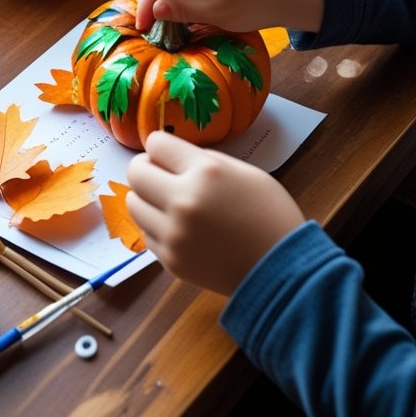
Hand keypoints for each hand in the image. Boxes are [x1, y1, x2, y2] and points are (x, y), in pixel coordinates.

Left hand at [127, 131, 305, 295]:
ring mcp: (174, 234)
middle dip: (147, 168)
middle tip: (163, 175)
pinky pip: (146, 233)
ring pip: (133, 203)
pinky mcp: (170, 261)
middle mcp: (183, 201)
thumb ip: (204, 160)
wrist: (282, 272)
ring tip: (169, 203)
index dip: (162, 147)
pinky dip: (156, 226)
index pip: (155, 144)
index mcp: (205, 172)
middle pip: (135, 172)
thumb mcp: (244, 172)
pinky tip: (179, 228)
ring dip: (146, 198)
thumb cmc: (269, 215)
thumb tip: (172, 155)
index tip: (170, 155)